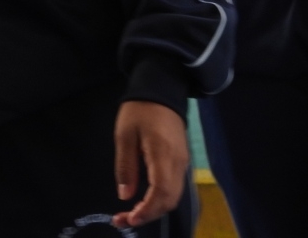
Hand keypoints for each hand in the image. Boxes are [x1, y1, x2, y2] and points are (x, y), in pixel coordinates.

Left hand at [112, 100, 188, 228]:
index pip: (161, 193)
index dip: (147, 211)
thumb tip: (126, 196)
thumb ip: (126, 167)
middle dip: (149, 215)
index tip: (129, 219)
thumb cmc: (139, 109)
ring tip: (132, 213)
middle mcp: (178, 162)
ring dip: (155, 208)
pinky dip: (161, 198)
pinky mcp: (182, 158)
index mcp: (163, 155)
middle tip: (125, 219)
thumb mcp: (124, 135)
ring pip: (173, 195)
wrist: (162, 88)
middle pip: (170, 200)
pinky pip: (174, 186)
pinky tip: (145, 199)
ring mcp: (183, 161)